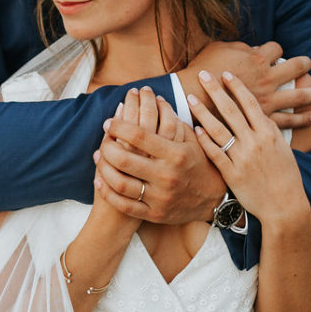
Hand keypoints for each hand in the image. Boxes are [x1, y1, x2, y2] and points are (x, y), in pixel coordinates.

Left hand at [94, 85, 225, 223]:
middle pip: (125, 159)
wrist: (212, 199)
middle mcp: (166, 175)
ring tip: (98, 156)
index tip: (109, 121)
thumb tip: (155, 97)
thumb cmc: (198, 163)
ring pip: (120, 183)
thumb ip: (173, 119)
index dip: (119, 126)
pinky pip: (124, 205)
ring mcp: (159, 197)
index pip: (139, 136)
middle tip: (103, 138)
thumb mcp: (191, 139)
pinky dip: (108, 192)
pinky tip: (100, 180)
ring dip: (103, 168)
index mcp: (175, 154)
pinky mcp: (154, 214)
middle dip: (107, 146)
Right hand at [178, 41, 310, 130]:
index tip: (272, 52)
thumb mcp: (218, 48)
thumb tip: (251, 48)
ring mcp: (269, 100)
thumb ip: (238, 46)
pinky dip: (302, 119)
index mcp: (257, 59)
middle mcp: (268, 78)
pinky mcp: (265, 118)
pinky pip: (289, 120)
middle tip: (310, 64)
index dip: (275, 49)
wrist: (193, 98)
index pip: (276, 48)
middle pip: (296, 67)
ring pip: (300, 95)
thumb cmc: (203, 71)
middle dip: (305, 64)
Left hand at [187, 70, 310, 230]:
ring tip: (190, 98)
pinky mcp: (232, 174)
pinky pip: (215, 153)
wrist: (285, 206)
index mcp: (268, 133)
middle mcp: (255, 142)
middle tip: (203, 75)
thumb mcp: (283, 148)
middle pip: (231, 110)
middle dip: (216, 90)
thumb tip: (259, 112)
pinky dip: (204, 140)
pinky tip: (194, 129)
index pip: (250, 103)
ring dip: (203, 112)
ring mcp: (242, 158)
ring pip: (218, 129)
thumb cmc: (285, 175)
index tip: (225, 73)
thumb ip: (269, 129)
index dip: (236, 86)